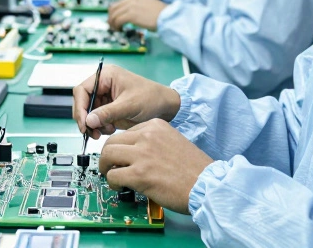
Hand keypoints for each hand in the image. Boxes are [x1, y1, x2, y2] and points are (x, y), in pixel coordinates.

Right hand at [73, 65, 180, 139]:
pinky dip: (100, 127)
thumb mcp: (129, 105)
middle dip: (86, 118)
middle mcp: (103, 86)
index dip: (80, 107)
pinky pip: (97, 119)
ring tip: (105, 132)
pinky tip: (109, 130)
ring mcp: (105, 98)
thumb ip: (107, 113)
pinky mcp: (109, 109)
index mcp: (105, 76)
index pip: (82, 90)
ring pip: (88, 113)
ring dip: (93, 125)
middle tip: (90, 132)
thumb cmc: (151, 98)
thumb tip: (89, 121)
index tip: (84, 123)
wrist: (166, 107)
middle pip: (83, 102)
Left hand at [99, 119, 213, 214]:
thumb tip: (133, 152)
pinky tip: (120, 186)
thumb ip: (153, 142)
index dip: (121, 147)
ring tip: (112, 176)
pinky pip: (113, 175)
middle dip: (107, 155)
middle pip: (112, 141)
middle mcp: (147, 136)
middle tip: (109, 166)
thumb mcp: (173, 142)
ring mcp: (142, 154)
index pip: (125, 132)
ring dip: (106, 167)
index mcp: (155, 126)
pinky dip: (112, 182)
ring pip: (107, 155)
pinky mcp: (139, 174)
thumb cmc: (194, 169)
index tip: (121, 157)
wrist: (206, 185)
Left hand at [108, 0, 166, 30]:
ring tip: (116, 30)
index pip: (118, 3)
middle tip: (112, 26)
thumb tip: (128, 16)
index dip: (114, 13)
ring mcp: (131, 6)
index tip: (114, 20)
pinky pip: (118, 20)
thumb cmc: (161, 14)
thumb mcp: (147, 6)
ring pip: (114, 15)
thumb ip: (137, 8)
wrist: (168, 16)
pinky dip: (116, 26)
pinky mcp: (132, 15)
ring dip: (113, 24)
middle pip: (113, 8)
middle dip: (111, 18)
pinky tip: (120, 30)